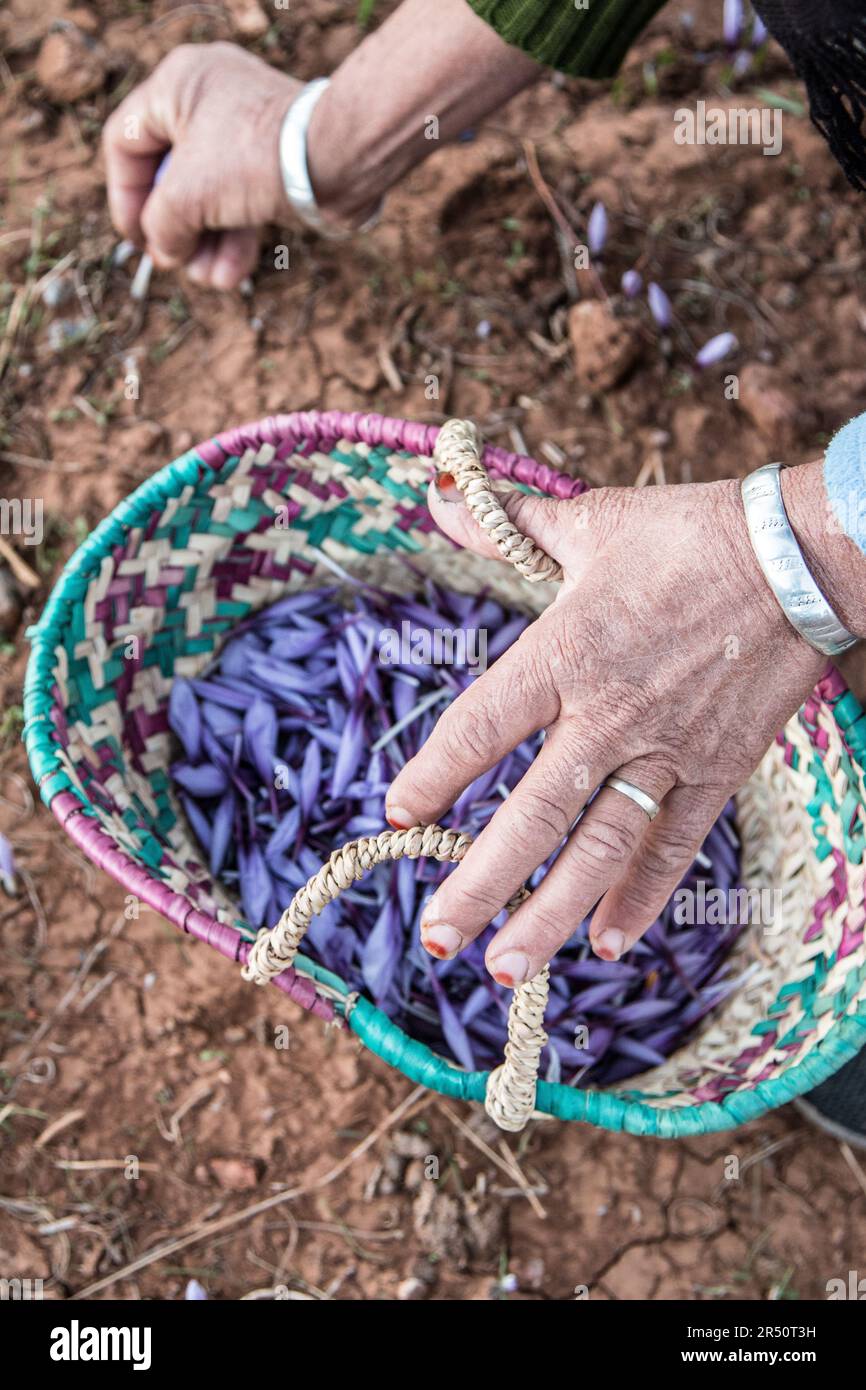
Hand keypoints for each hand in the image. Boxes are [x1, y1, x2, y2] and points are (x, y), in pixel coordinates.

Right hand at [103, 42, 301, 288]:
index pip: (126, 141)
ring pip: (207, 199)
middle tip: (177, 261)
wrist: (338, 160)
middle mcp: (208, 102)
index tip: (138, 238)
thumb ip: (160, 224)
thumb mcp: (187, 195)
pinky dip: (234, 242)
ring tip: (210, 277)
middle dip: (175, 230)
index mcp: (176, 86)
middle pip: (169, 178)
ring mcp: (243, 134)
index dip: (124, 195)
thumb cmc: (254, 159)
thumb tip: (165, 250)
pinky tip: (231, 275)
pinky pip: (239, 205)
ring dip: (204, 246)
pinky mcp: (271, 166)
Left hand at [386, 465, 841, 985]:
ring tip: (505, 970)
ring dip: (549, 915)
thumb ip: (504, 526)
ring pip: (598, 849)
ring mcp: (665, 751)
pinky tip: (607, 942)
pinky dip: (641, 896)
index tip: (396, 813)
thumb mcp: (590, 522)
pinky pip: (673, 845)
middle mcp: (607, 714)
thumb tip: (433, 497)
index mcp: (564, 652)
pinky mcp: (715, 771)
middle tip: (437, 940)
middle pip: (531, 815)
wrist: (797, 554)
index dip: (434, 774)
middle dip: (479, 883)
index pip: (479, 726)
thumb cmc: (687, 534)